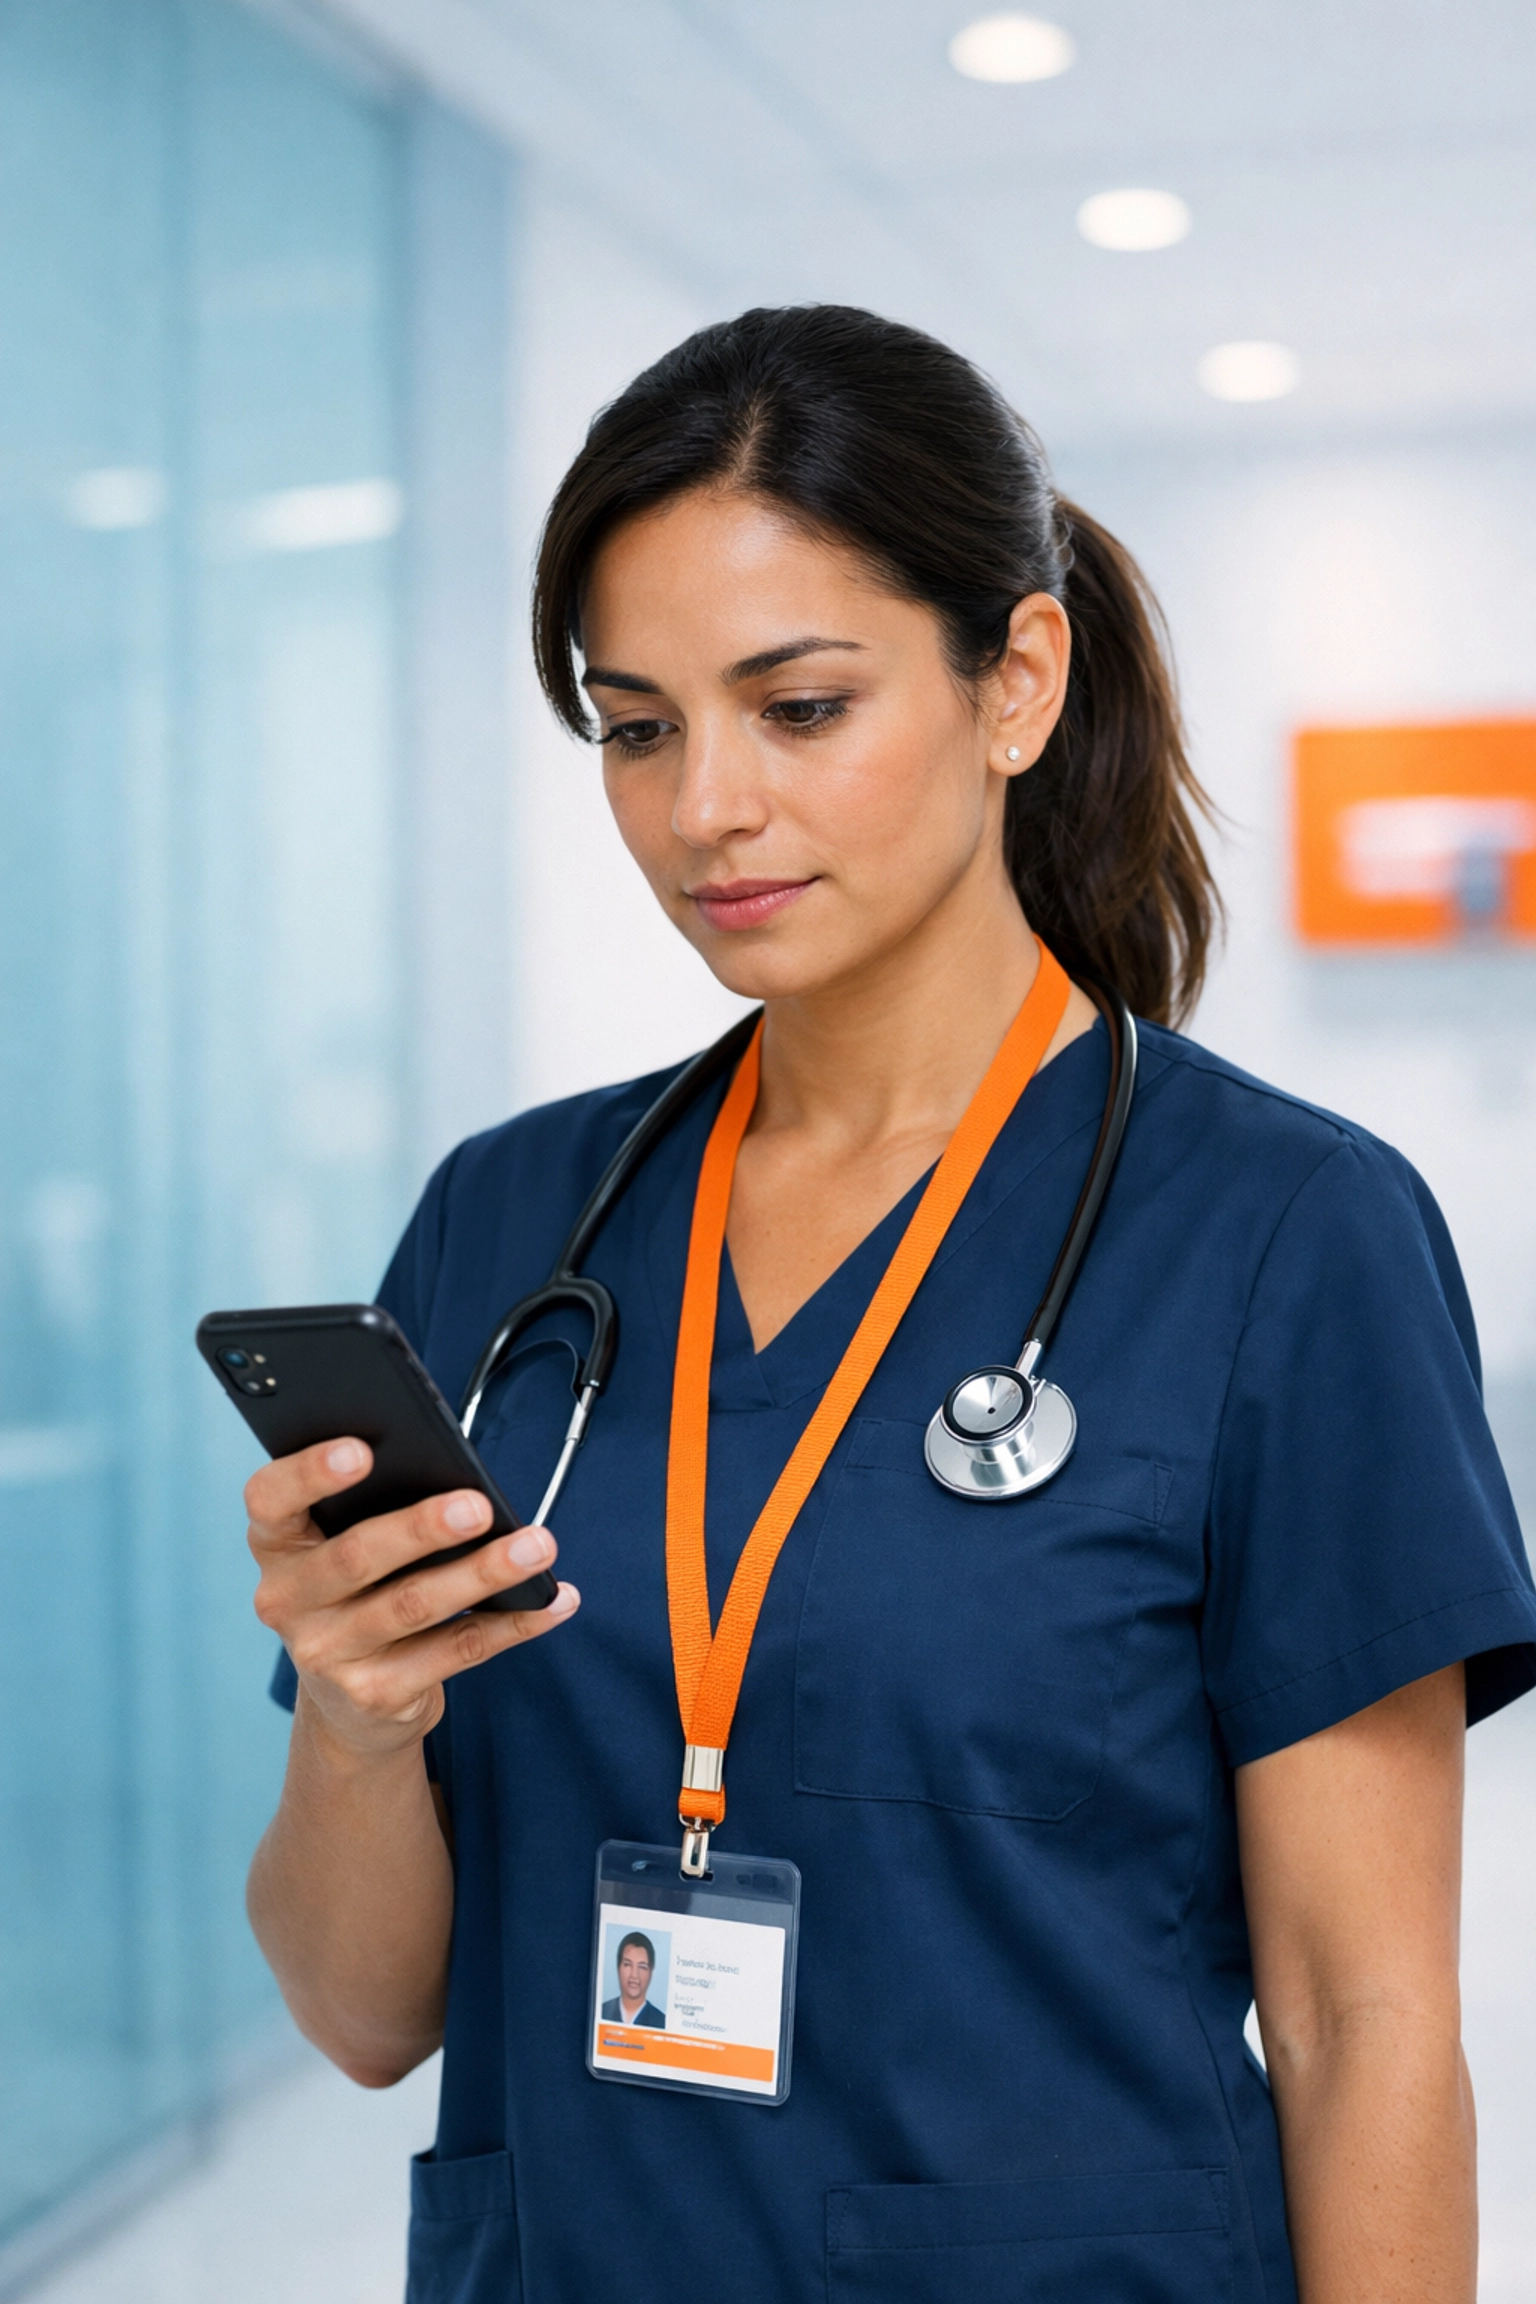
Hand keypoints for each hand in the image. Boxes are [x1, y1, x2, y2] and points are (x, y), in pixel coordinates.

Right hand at [248, 1438, 579, 1760]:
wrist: (349, 1707)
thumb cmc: (359, 1592)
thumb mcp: (341, 1547)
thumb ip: (373, 1508)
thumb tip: (457, 1478)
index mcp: (277, 1545)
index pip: (270, 1499)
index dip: (310, 1472)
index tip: (363, 1449)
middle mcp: (288, 1601)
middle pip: (356, 1556)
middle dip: (422, 1528)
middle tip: (479, 1506)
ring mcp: (328, 1654)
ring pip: (414, 1605)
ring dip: (484, 1572)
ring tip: (538, 1547)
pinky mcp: (377, 1695)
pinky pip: (457, 1651)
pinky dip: (513, 1623)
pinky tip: (554, 1601)